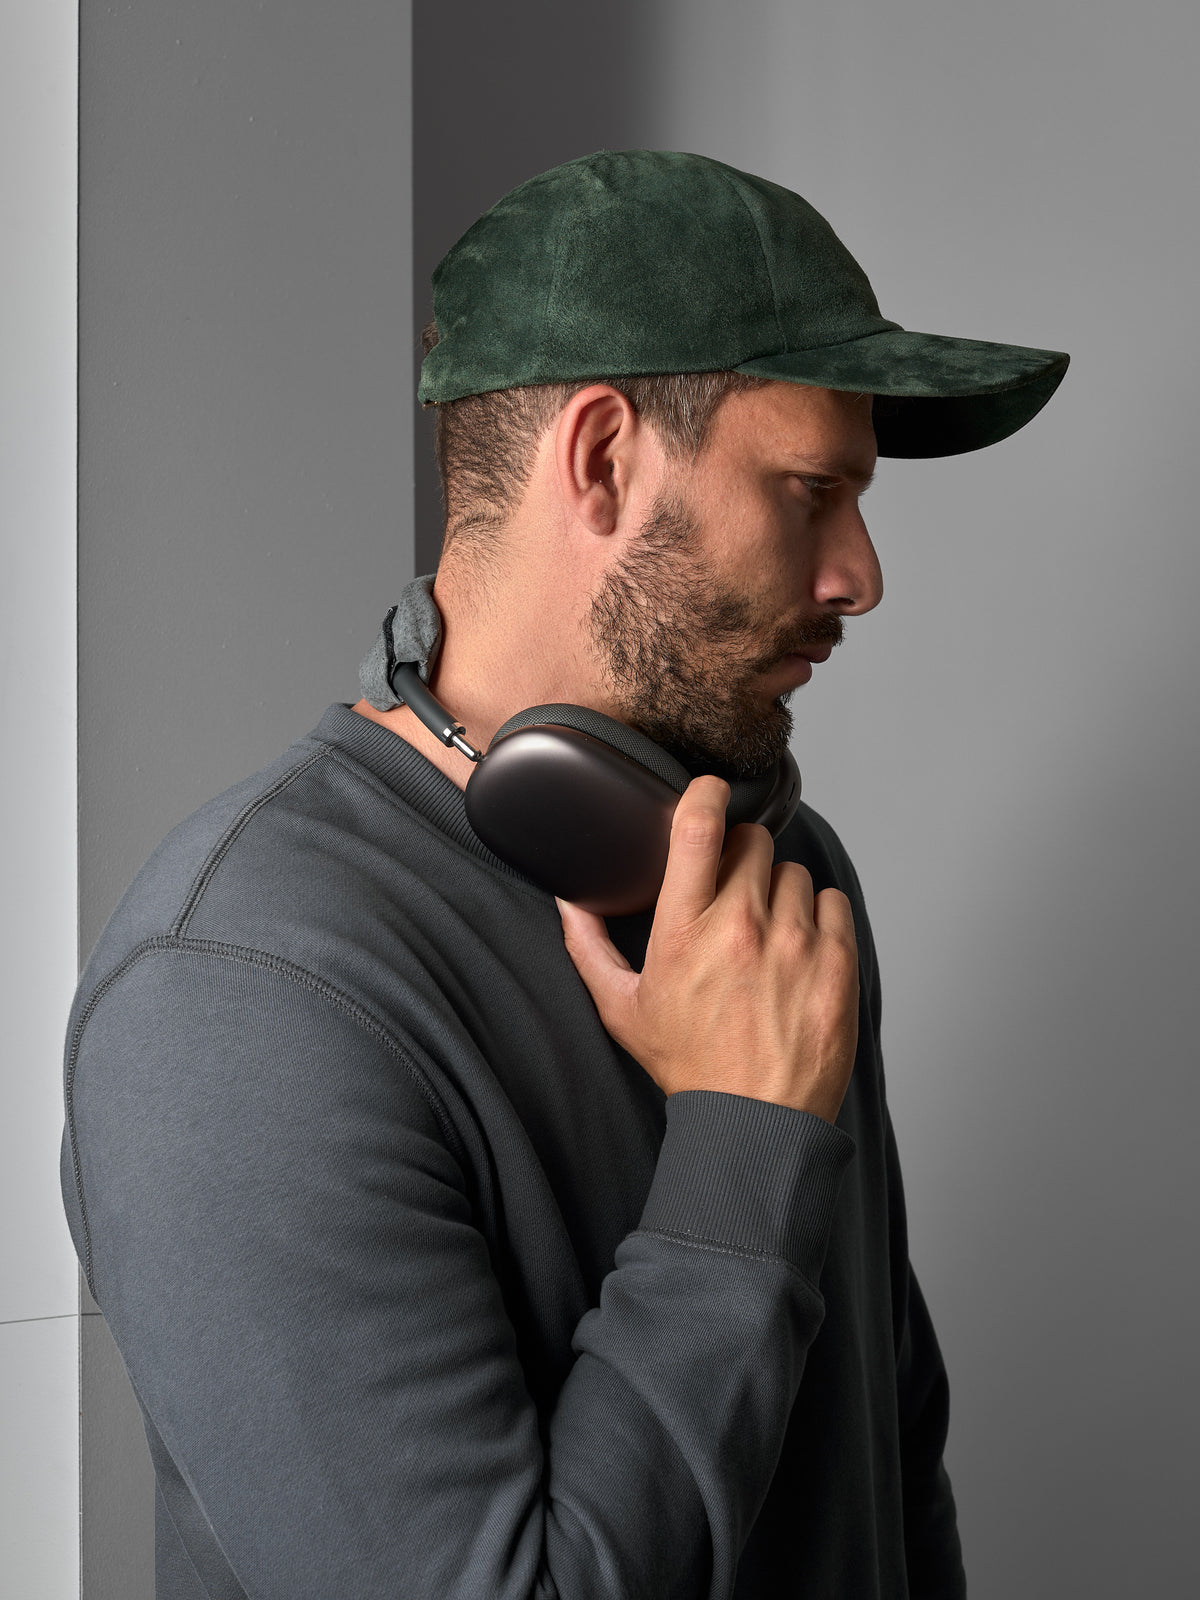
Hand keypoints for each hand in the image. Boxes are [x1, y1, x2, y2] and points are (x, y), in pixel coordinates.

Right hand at [556, 775, 858, 1124]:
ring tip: (766, 932)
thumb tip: (567, 901)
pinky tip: (798, 946)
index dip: (705, 793)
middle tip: (733, 891)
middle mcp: (742, 929)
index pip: (698, 827)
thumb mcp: (622, 1009)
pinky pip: (833, 902)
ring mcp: (795, 945)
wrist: (756, 1121)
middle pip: (753, 841)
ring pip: (793, 872)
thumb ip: (588, 948)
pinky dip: (818, 916)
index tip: (708, 791)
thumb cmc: (690, 1066)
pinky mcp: (837, 963)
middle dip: (741, 857)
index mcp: (685, 932)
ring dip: (779, 891)